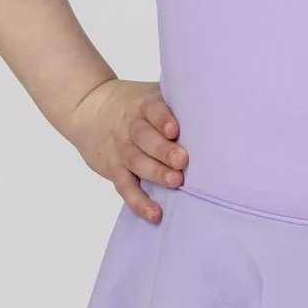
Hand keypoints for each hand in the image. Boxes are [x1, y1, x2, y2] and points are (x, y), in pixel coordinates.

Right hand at [65, 78, 186, 223]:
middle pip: (143, 137)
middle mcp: (129, 125)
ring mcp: (120, 148)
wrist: (89, 107)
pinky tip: (155, 213)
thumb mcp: (150, 95)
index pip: (152, 109)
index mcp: (143, 105)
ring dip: (155, 173)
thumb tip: (218, 113)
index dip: (162, 119)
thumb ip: (176, 103)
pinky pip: (125, 186)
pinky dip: (139, 201)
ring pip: (135, 161)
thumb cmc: (134, 105)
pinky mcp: (113, 168)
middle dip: (162, 150)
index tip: (174, 129)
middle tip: (182, 161)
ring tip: (175, 182)